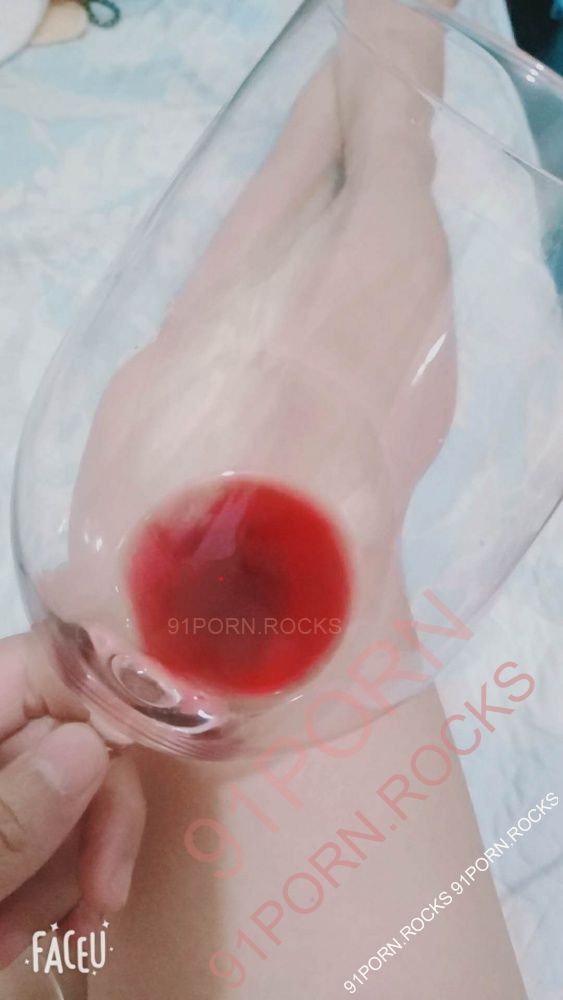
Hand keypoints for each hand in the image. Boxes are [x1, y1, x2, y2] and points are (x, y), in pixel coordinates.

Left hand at [0, 632, 144, 967]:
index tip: (173, 734)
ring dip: (64, 874)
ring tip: (24, 945)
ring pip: (64, 793)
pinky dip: (40, 889)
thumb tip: (93, 744)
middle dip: (96, 819)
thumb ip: (8, 816)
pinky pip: (40, 834)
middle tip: (102, 902)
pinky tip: (12, 939)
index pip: (47, 664)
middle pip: (72, 735)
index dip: (116, 687)